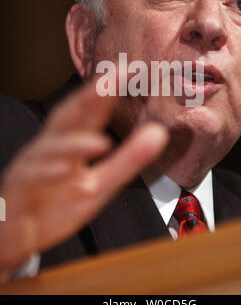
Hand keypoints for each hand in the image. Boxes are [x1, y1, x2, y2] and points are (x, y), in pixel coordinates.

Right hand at [0, 77, 168, 278]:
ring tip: (101, 142)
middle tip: (112, 80)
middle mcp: (51, 149)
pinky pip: (31, 180)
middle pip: (68, 118)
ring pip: (50, 149)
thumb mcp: (99, 186)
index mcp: (71, 144)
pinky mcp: (20, 191)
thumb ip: (127, 161)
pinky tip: (65, 169)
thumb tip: (159, 133)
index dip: (109, 91)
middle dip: (88, 98)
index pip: (92, 112)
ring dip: (74, 144)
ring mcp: (33, 167)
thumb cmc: (55, 204)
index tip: (129, 70)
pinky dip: (48, 173)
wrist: (17, 235)